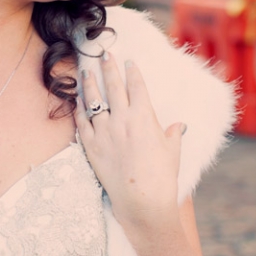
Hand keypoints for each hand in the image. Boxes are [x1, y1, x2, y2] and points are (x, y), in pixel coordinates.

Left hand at [75, 54, 184, 232]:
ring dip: (89, 83)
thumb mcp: (172, 151)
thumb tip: (179, 126)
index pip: (137, 86)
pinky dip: (78, 109)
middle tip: (104, 54)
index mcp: (143, 117)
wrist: (142, 201)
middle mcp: (122, 120)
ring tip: (85, 70)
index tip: (128, 61)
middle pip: (113, 87)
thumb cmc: (161, 177)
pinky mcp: (91, 146)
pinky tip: (76, 99)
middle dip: (109, 68)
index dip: (133, 71)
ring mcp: (104, 132)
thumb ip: (173, 134)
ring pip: (93, 101)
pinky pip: (82, 123)